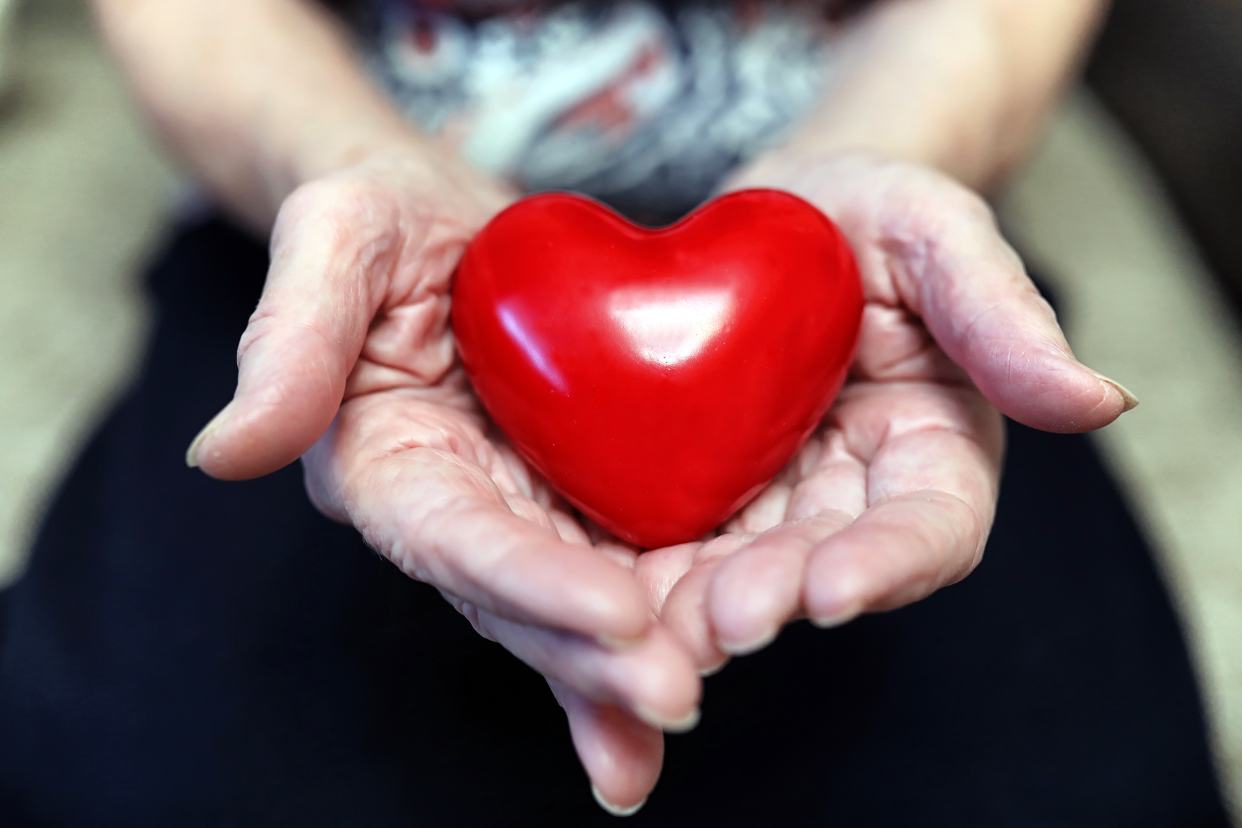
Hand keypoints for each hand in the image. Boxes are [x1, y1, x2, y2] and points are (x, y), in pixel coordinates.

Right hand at [184, 151, 699, 813]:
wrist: (446, 224)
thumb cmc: (380, 219)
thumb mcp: (333, 239)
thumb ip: (290, 339)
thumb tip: (223, 455)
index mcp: (387, 465)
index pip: (455, 539)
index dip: (529, 580)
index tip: (613, 613)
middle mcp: (453, 510)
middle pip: (521, 600)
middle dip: (593, 656)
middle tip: (674, 690)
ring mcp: (520, 510)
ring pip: (576, 603)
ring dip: (636, 657)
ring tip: (696, 692)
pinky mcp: (575, 497)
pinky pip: (624, 560)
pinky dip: (667, 610)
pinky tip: (716, 647)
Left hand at [630, 153, 1136, 672]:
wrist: (779, 214)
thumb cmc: (872, 211)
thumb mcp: (940, 235)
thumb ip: (1004, 317)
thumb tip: (1101, 400)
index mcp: (933, 451)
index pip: (928, 529)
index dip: (887, 564)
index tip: (833, 589)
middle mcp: (855, 496)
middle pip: (823, 569)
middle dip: (774, 598)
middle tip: (720, 619)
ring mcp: (775, 502)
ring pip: (741, 573)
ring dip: (698, 607)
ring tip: (651, 620)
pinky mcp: (705, 492)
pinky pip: (674, 539)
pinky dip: (641, 570)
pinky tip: (601, 584)